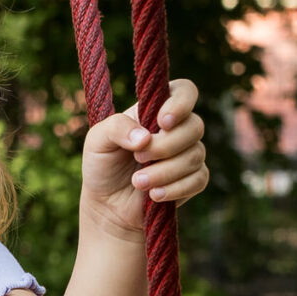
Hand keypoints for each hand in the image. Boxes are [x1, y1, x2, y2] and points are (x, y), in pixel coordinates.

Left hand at [80, 78, 208, 237]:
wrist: (106, 204)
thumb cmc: (102, 165)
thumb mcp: (97, 140)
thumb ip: (116, 128)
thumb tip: (145, 137)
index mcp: (155, 110)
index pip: (184, 91)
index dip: (180, 103)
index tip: (162, 123)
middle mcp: (177, 129)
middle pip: (194, 126)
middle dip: (165, 146)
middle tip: (138, 158)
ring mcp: (188, 153)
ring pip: (195, 155)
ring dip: (165, 171)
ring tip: (137, 182)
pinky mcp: (193, 179)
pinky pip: (199, 179)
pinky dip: (175, 189)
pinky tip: (154, 195)